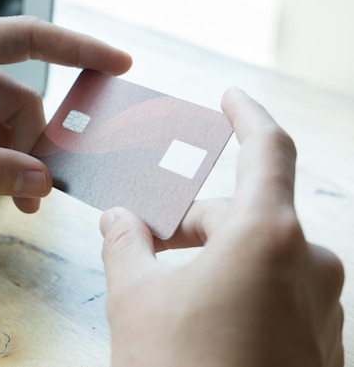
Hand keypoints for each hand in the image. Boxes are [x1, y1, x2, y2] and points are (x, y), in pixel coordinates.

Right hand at [100, 88, 343, 366]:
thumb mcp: (136, 299)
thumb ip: (125, 245)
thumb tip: (119, 219)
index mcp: (268, 236)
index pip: (267, 148)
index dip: (246, 114)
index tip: (229, 97)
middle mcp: (310, 264)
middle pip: (246, 212)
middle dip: (193, 218)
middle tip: (145, 235)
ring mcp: (321, 307)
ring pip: (260, 255)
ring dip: (213, 255)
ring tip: (164, 281)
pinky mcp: (320, 343)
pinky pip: (275, 291)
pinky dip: (237, 286)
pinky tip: (200, 314)